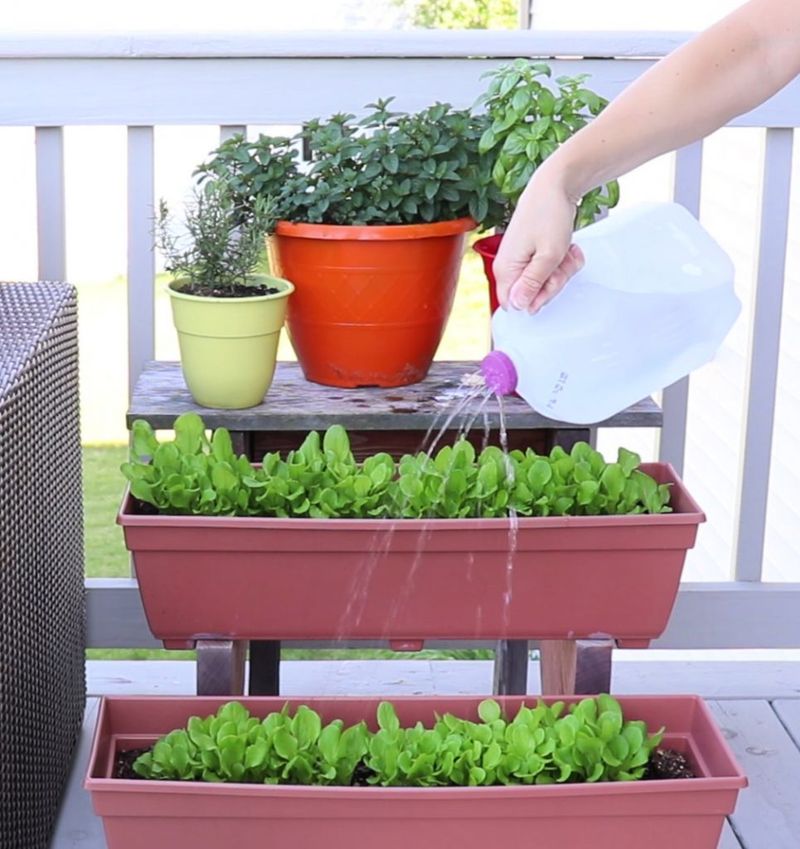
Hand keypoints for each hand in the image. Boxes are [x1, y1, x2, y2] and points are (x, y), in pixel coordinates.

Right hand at [493, 174, 584, 312]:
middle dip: (553, 283)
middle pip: (531, 295)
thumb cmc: (549, 215)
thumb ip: (533, 284)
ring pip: (543, 283)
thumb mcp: (548, 255)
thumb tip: (519, 307)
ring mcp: (520, 260)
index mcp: (506, 270)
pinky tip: (567, 249)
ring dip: (561, 271)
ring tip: (566, 252)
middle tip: (561, 264)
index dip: (536, 301)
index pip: (514, 305)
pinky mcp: (530, 254)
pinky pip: (548, 270)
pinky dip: (561, 262)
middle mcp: (508, 267)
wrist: (554, 185)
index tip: (550, 285)